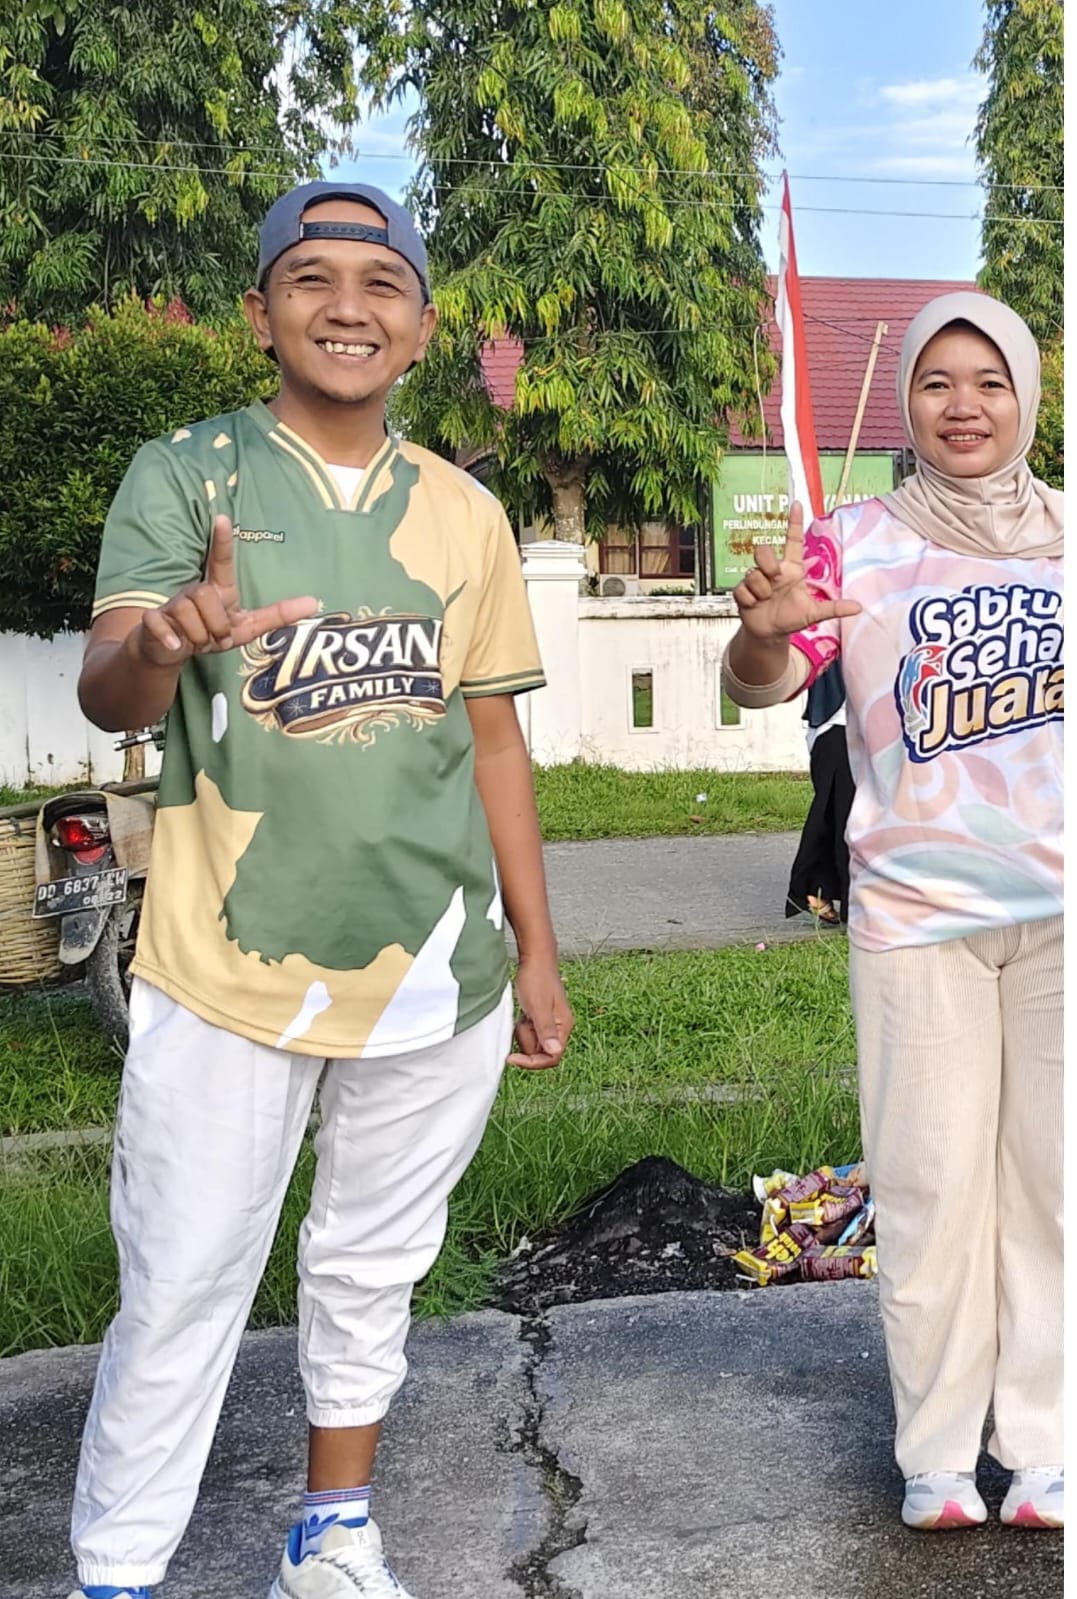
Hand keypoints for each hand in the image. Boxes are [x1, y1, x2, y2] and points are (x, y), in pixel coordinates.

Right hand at [135, 515, 318, 666]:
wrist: (167, 653)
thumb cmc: (208, 634)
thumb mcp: (246, 628)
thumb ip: (277, 615)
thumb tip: (313, 602)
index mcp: (217, 590)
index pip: (221, 561)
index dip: (222, 541)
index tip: (223, 518)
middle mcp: (193, 591)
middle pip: (205, 596)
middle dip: (215, 626)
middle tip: (215, 637)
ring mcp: (172, 604)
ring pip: (188, 614)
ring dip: (198, 636)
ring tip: (197, 641)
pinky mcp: (153, 621)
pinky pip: (162, 625)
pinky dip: (170, 637)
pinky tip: (175, 645)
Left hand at [509, 956, 573, 1070]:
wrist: (535, 958)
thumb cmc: (537, 978)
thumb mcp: (538, 1006)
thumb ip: (546, 1030)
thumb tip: (555, 1051)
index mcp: (564, 1026)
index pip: (552, 1057)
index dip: (532, 1062)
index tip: (513, 1058)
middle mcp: (559, 1027)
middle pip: (540, 1052)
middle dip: (526, 1042)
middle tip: (520, 1024)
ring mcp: (549, 1023)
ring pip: (533, 1043)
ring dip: (523, 1034)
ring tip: (522, 1015)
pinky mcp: (540, 1019)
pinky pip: (528, 1033)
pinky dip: (522, 1027)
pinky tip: (522, 1013)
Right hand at [732, 502, 860, 641]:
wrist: (771, 634)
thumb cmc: (792, 617)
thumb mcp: (814, 614)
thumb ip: (834, 608)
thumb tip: (859, 607)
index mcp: (791, 570)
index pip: (792, 541)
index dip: (794, 522)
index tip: (797, 504)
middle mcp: (773, 571)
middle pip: (763, 551)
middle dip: (767, 563)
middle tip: (774, 578)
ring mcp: (756, 580)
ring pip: (753, 574)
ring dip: (761, 590)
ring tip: (766, 600)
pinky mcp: (742, 592)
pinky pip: (742, 589)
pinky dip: (750, 600)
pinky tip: (755, 605)